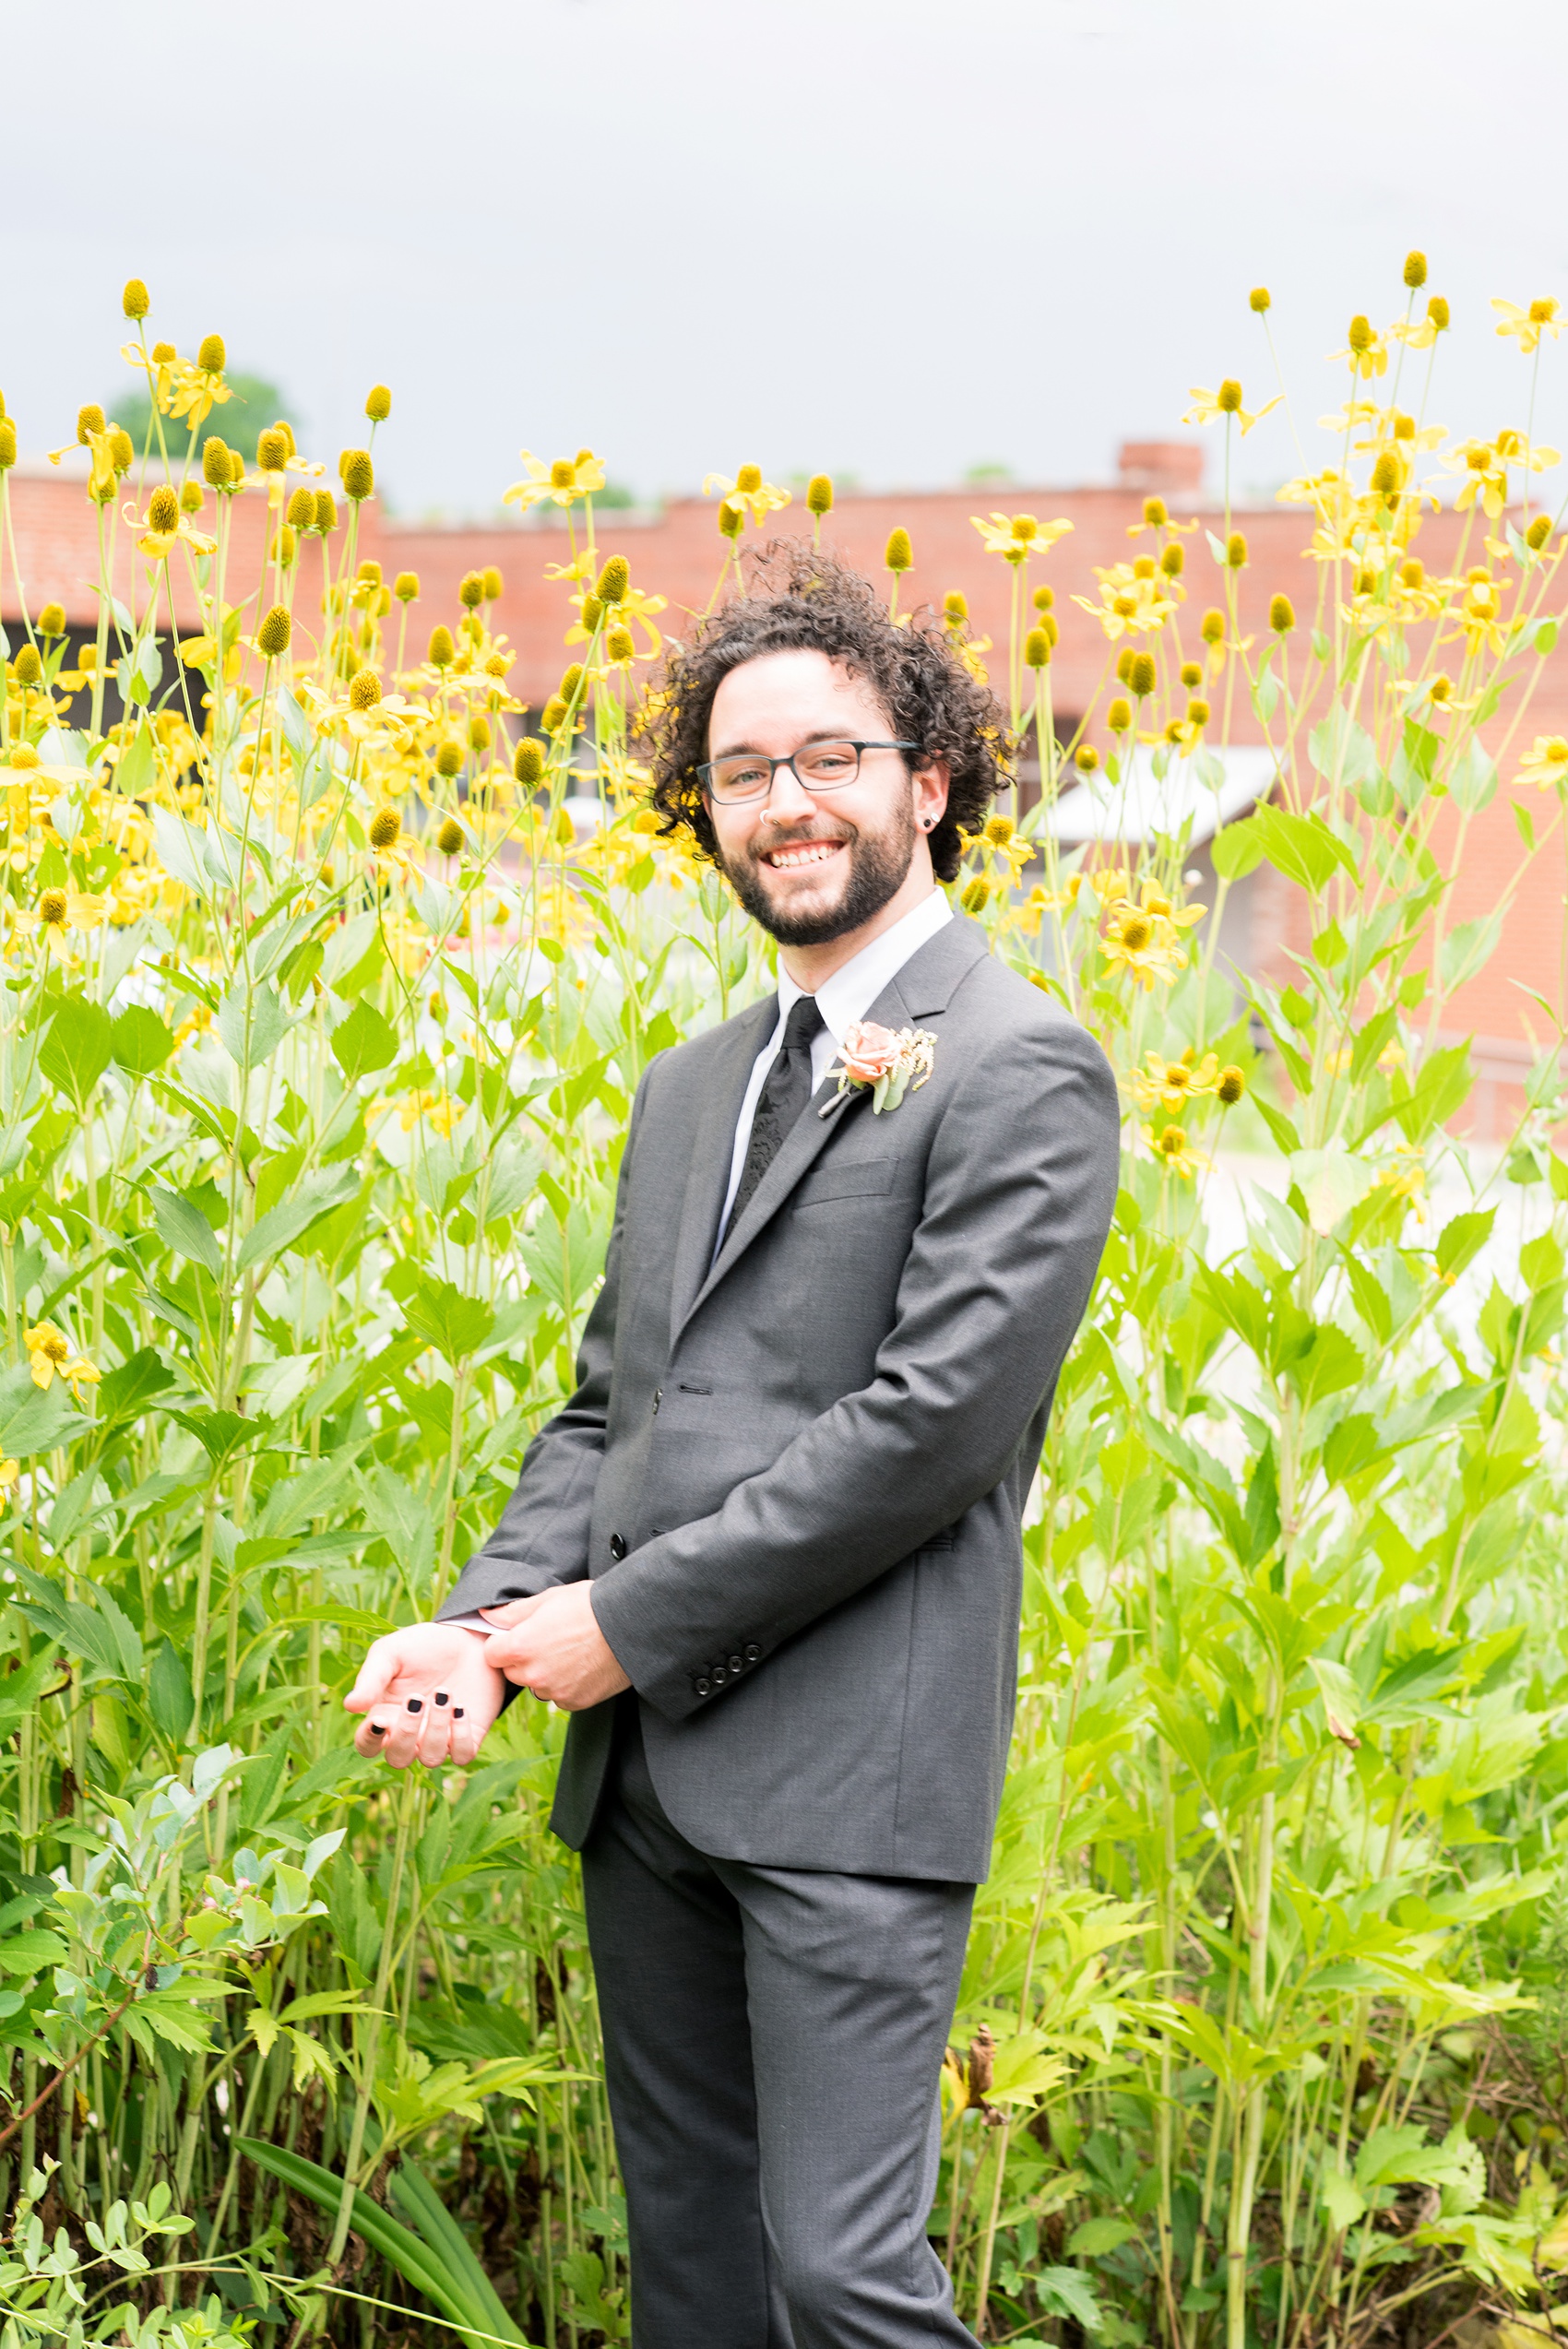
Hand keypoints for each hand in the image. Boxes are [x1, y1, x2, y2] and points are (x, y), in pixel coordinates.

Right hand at [344, 1622, 504, 1768]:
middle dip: (406, 1732)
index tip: (381, 1719)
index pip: (367, 1745)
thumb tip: (350, 1706)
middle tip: (417, 1698)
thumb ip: (371, 1679)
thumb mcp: (391, 1653)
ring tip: (444, 1692)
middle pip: (398, 1758)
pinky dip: (461, 1736)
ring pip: (431, 1758)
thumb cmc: (421, 1646)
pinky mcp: (468, 1736)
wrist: (467, 1638)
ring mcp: (439, 1739)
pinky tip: (461, 1707)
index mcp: (384, 1716)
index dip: (369, 1740)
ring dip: (437, 1729)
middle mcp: (410, 1734)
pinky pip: (462, 1755)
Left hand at [479, 1584, 630, 1711]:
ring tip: (568, 1652)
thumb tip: (487, 1615)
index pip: (491, 1654)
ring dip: (543, 1674)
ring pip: (536, 1685)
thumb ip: (513, 1612)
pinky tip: (581, 1665)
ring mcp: (554, 1691)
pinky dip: (565, 1684)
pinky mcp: (574, 1702)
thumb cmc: (589, 1605)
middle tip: (548, 1641)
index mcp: (520, 1646)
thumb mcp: (548, 1599)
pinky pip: (558, 1696)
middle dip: (522, 1659)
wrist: (631, 1626)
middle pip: (512, 1672)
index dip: (502, 1643)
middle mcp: (533, 1674)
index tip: (518, 1635)